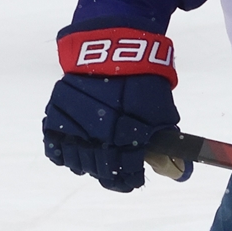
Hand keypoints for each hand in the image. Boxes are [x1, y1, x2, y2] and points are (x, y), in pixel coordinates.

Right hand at [42, 27, 179, 191]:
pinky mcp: (55, 117)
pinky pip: (54, 147)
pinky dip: (62, 152)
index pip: (125, 178)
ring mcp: (75, 130)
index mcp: (126, 144)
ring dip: (87, 163)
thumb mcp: (162, 113)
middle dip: (111, 172)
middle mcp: (98, 141)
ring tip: (95, 155)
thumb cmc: (143, 81)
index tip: (133, 178)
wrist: (114, 49)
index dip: (130, 181)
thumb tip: (177, 171)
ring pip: (77, 163)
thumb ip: (165, 144)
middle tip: (116, 166)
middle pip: (100, 172)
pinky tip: (73, 149)